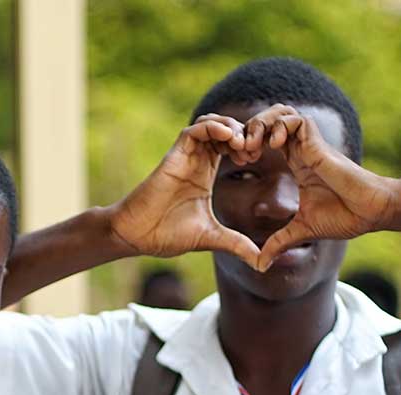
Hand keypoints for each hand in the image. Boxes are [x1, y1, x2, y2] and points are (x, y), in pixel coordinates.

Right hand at [104, 115, 262, 267]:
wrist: (138, 236)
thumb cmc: (167, 234)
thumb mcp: (213, 238)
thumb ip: (238, 245)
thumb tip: (262, 263)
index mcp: (205, 174)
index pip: (229, 146)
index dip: (246, 146)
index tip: (257, 159)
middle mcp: (196, 162)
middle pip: (222, 130)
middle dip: (242, 133)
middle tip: (253, 150)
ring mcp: (184, 158)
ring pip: (209, 124)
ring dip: (229, 127)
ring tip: (242, 143)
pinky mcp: (174, 157)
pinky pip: (193, 131)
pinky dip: (212, 128)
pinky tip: (229, 139)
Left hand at [238, 104, 398, 270]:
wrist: (371, 213)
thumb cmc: (344, 217)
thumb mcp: (301, 230)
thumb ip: (278, 243)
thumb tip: (260, 266)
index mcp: (296, 162)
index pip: (265, 139)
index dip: (248, 144)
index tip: (240, 162)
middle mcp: (301, 149)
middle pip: (269, 119)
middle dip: (249, 129)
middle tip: (241, 152)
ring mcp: (310, 145)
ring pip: (281, 112)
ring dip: (262, 124)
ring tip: (254, 146)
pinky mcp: (320, 144)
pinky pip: (297, 119)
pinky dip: (281, 126)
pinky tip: (273, 145)